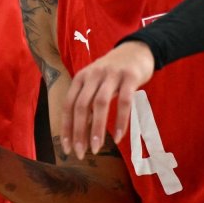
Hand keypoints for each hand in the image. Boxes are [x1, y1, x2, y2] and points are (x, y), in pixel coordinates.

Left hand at [61, 42, 155, 157]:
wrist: (137, 50)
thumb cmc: (113, 72)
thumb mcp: (95, 83)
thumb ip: (87, 102)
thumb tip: (79, 131)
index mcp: (81, 78)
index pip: (68, 105)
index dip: (66, 127)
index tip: (67, 148)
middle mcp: (93, 75)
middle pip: (81, 106)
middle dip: (78, 131)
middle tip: (80, 153)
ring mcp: (111, 75)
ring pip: (100, 104)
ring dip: (96, 128)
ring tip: (96, 148)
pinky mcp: (130, 77)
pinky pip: (124, 101)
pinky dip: (120, 121)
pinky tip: (118, 136)